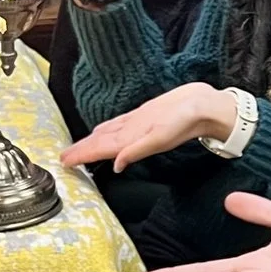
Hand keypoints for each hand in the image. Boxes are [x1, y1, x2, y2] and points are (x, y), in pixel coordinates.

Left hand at [61, 82, 235, 171]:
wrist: (207, 106)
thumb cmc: (188, 119)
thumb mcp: (162, 135)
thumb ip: (138, 150)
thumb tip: (116, 165)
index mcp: (134, 140)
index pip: (101, 150)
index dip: (83, 156)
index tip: (64, 163)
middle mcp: (133, 135)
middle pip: (101, 145)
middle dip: (83, 152)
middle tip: (63, 159)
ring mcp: (138, 126)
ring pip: (108, 136)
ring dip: (92, 144)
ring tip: (77, 151)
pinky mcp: (145, 116)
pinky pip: (119, 125)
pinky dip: (107, 130)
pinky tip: (101, 132)